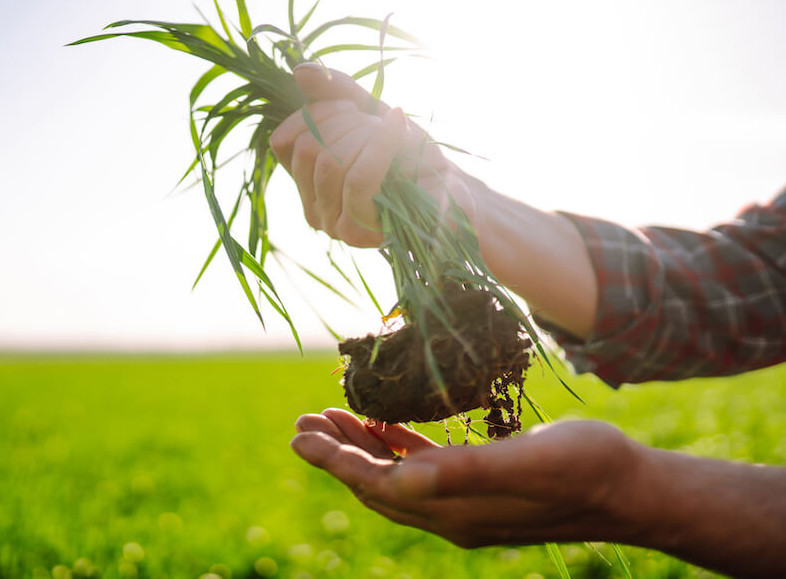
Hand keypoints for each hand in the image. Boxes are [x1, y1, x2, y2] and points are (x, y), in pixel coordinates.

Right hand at [270, 64, 474, 246]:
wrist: (452, 187)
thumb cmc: (410, 153)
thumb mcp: (370, 112)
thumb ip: (335, 92)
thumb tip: (299, 73)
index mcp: (307, 183)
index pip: (284, 141)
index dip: (316, 113)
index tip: (352, 108)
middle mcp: (313, 210)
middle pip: (309, 149)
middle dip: (348, 122)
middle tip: (378, 123)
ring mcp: (334, 226)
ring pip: (331, 162)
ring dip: (368, 134)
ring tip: (394, 134)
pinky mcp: (361, 233)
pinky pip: (358, 178)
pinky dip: (382, 144)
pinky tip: (400, 127)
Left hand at [291, 410, 641, 547]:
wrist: (630, 490)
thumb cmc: (587, 467)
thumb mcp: (529, 461)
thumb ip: (467, 471)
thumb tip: (404, 479)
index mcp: (454, 508)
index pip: (376, 486)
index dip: (337, 461)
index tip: (301, 436)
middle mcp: (451, 512)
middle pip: (376, 485)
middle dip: (337, 454)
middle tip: (302, 425)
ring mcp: (465, 504)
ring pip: (395, 477)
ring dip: (361, 449)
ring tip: (331, 419)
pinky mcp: (480, 489)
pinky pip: (424, 470)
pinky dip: (397, 447)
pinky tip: (386, 426)